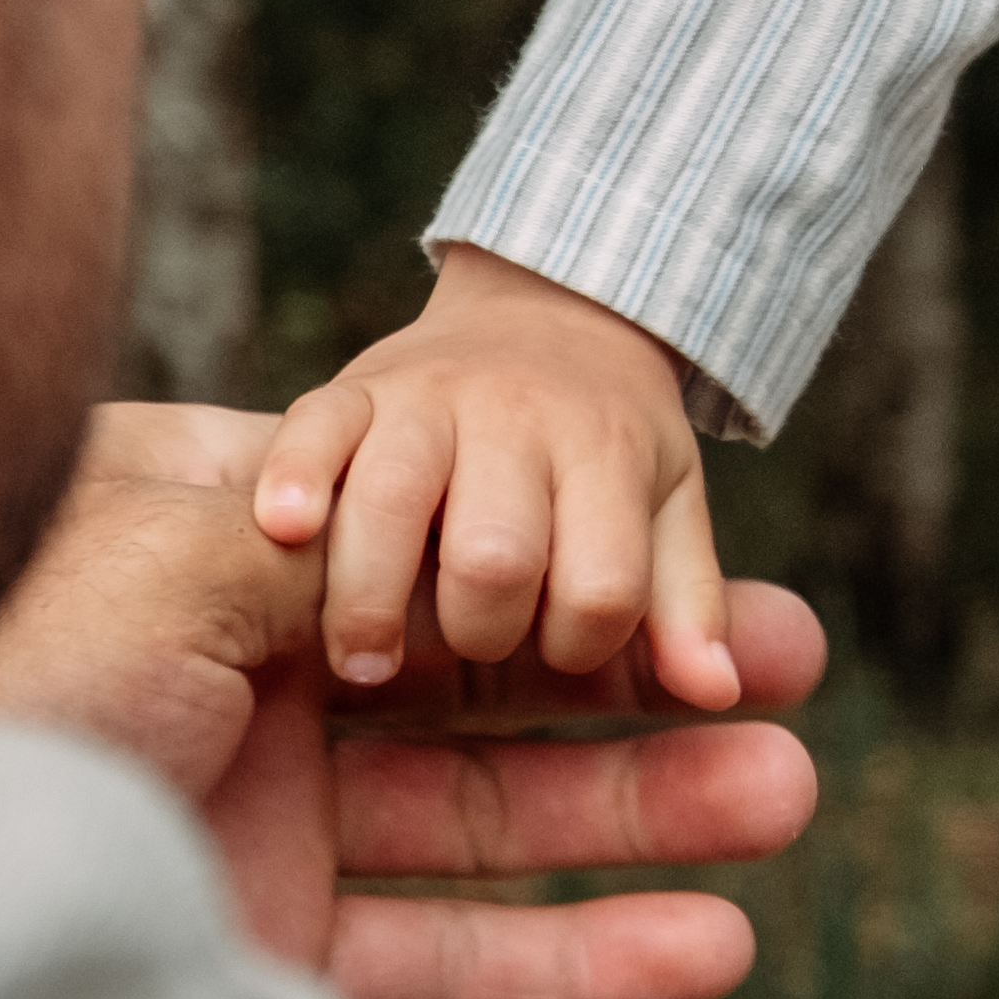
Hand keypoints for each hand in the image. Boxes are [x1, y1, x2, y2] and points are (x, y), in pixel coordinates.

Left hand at [0, 397, 820, 998]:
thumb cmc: (15, 686)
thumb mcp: (185, 553)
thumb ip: (351, 544)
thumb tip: (483, 549)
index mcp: (218, 571)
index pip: (434, 545)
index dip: (577, 556)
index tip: (714, 575)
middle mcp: (246, 693)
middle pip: (488, 681)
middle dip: (649, 681)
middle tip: (795, 678)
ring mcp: (266, 830)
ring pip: (494, 820)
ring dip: (650, 812)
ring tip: (791, 797)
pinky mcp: (276, 964)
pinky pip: (459, 957)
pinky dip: (586, 954)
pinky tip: (708, 940)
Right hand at [249, 241, 734, 702]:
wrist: (551, 308)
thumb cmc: (609, 445)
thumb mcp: (668, 509)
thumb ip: (686, 602)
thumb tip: (712, 690)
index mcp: (604, 456)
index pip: (602, 585)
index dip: (580, 639)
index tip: (556, 645)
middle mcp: (516, 421)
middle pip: (496, 554)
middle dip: (477, 628)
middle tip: (459, 645)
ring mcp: (426, 399)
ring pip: (392, 500)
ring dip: (370, 596)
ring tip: (364, 662)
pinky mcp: (350, 388)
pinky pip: (313, 429)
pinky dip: (293, 479)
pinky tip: (285, 532)